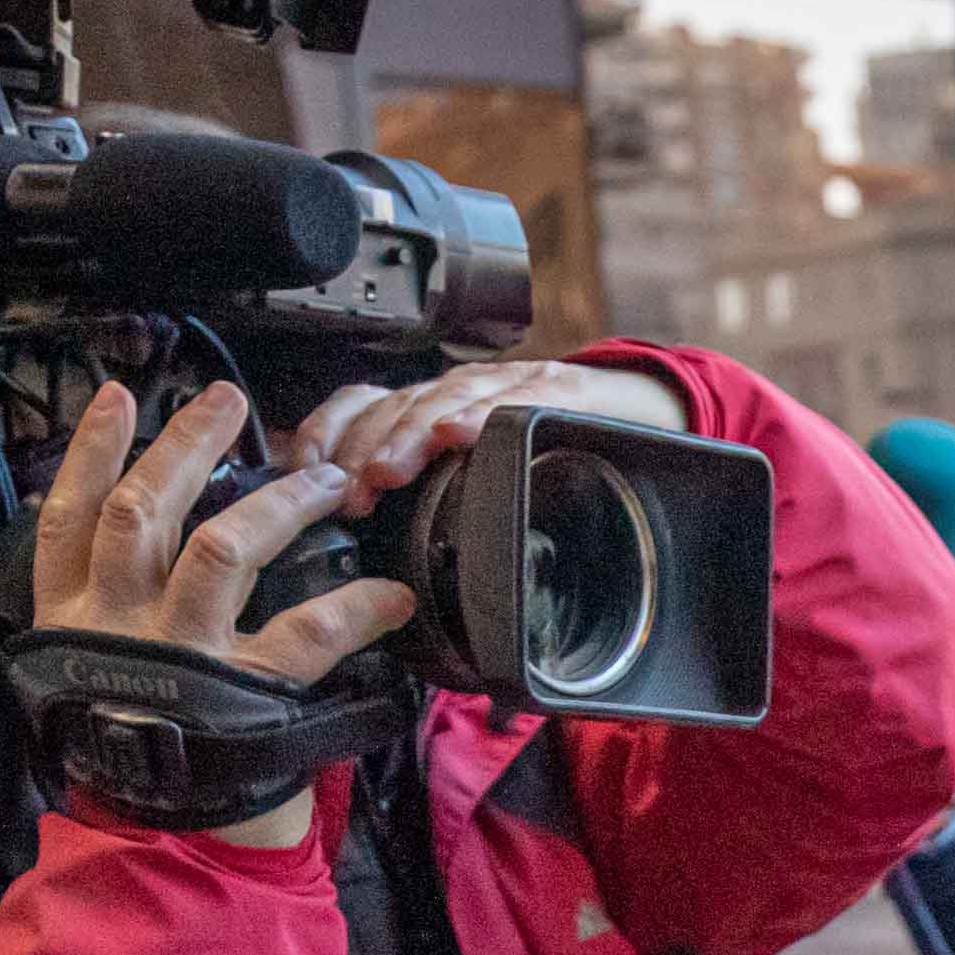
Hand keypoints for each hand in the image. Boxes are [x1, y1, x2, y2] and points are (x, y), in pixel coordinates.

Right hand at [25, 385, 416, 847]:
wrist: (166, 835)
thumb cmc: (142, 740)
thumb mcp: (97, 668)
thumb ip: (108, 601)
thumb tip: (142, 527)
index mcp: (74, 615)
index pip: (68, 515)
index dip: (91, 451)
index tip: (119, 397)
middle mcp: (120, 623)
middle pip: (143, 511)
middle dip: (186, 447)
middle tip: (230, 402)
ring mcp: (181, 654)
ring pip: (219, 549)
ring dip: (276, 504)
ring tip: (322, 477)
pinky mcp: (243, 692)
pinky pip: (305, 635)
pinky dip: (354, 609)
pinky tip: (392, 594)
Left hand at [306, 352, 693, 503]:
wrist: (647, 417)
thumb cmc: (565, 460)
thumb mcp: (485, 483)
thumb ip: (434, 507)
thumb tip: (372, 566)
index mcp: (436, 411)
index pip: (363, 404)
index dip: (330, 431)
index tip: (306, 471)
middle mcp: (464, 394)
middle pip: (396, 403)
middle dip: (363, 448)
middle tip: (349, 492)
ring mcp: (510, 388)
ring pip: (443, 398)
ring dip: (408, 435)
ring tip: (387, 472)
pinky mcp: (558, 392)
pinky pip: (515, 399)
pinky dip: (482, 415)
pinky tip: (461, 435)